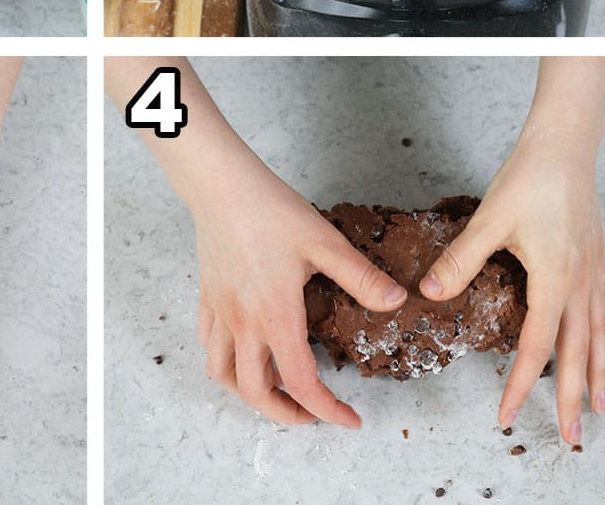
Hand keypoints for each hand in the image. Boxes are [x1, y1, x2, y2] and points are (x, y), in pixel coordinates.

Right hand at [192, 164, 406, 426]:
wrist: (221, 185)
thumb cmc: (269, 210)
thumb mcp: (325, 242)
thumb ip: (361, 277)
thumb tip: (397, 301)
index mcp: (276, 315)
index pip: (301, 382)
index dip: (327, 410)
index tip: (349, 418)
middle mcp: (243, 322)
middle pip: (254, 392)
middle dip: (286, 415)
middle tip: (312, 414)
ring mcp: (220, 311)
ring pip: (222, 373)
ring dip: (249, 392)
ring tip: (275, 388)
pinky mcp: (207, 296)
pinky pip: (208, 343)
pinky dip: (225, 360)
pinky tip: (243, 350)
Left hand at [418, 126, 604, 444]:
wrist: (565, 146)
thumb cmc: (530, 178)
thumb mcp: (488, 220)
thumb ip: (460, 260)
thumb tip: (430, 294)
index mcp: (553, 280)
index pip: (536, 347)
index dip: (520, 385)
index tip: (505, 415)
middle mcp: (579, 283)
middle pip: (577, 353)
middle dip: (570, 398)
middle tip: (571, 437)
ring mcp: (591, 273)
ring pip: (598, 336)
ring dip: (596, 373)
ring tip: (598, 405)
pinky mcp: (594, 260)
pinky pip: (603, 312)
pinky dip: (604, 339)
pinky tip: (600, 346)